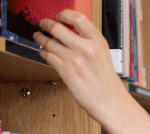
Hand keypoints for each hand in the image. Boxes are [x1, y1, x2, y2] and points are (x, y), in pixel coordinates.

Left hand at [33, 10, 127, 124]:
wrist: (110, 102)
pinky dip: (43, 52)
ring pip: (48, 42)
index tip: (59, 16)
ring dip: (40, 38)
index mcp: (97, 41)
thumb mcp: (102, 54)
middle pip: (57, 28)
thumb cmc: (106, 81)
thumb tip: (68, 31)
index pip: (77, 18)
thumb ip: (88, 41)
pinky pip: (48, 56)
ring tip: (39, 38)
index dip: (64, 15)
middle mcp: (86, 48)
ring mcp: (75, 60)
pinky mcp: (66, 72)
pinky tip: (44, 52)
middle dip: (46, 24)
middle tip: (42, 25)